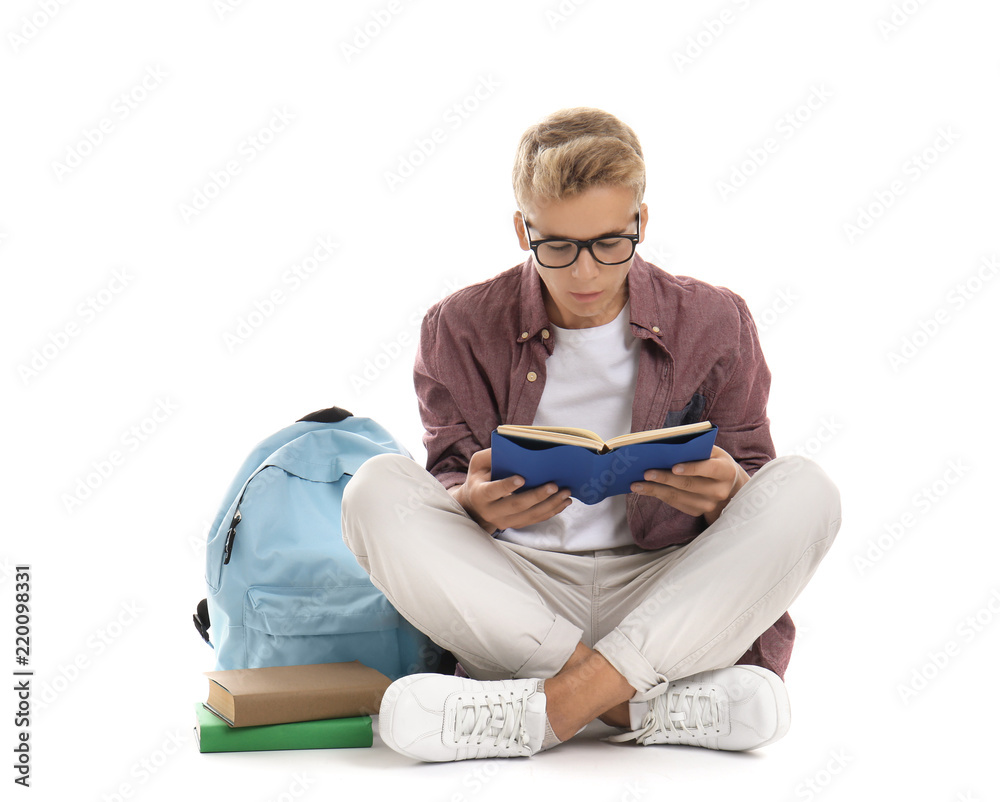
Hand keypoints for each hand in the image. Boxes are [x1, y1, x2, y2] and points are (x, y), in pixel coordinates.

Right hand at [449, 448, 571, 532]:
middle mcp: (491, 511)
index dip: (507, 486)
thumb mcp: (478, 464)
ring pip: (530, 515)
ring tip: (565, 493)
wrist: (474, 504)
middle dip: (537, 496)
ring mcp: (504, 521)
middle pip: (516, 505)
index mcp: (480, 494)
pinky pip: (535, 520)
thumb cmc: (479, 478)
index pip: (493, 491)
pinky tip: (563, 502)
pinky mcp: (515, 525)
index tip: (522, 478)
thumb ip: (491, 455)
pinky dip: (551, 511)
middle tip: (554, 485)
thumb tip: (513, 447)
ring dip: (550, 504)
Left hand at [630, 445, 748, 524]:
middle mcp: (719, 491)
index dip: (692, 468)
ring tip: (636, 484)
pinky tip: (643, 490)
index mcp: (725, 471)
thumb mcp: (712, 451)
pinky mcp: (697, 512)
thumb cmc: (713, 461)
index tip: (674, 467)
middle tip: (646, 473)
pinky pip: (674, 503)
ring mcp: (709, 504)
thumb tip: (667, 447)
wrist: (727, 485)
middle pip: (689, 485)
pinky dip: (657, 495)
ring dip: (655, 490)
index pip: (709, 469)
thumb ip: (695, 448)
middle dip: (665, 479)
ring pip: (678, 497)